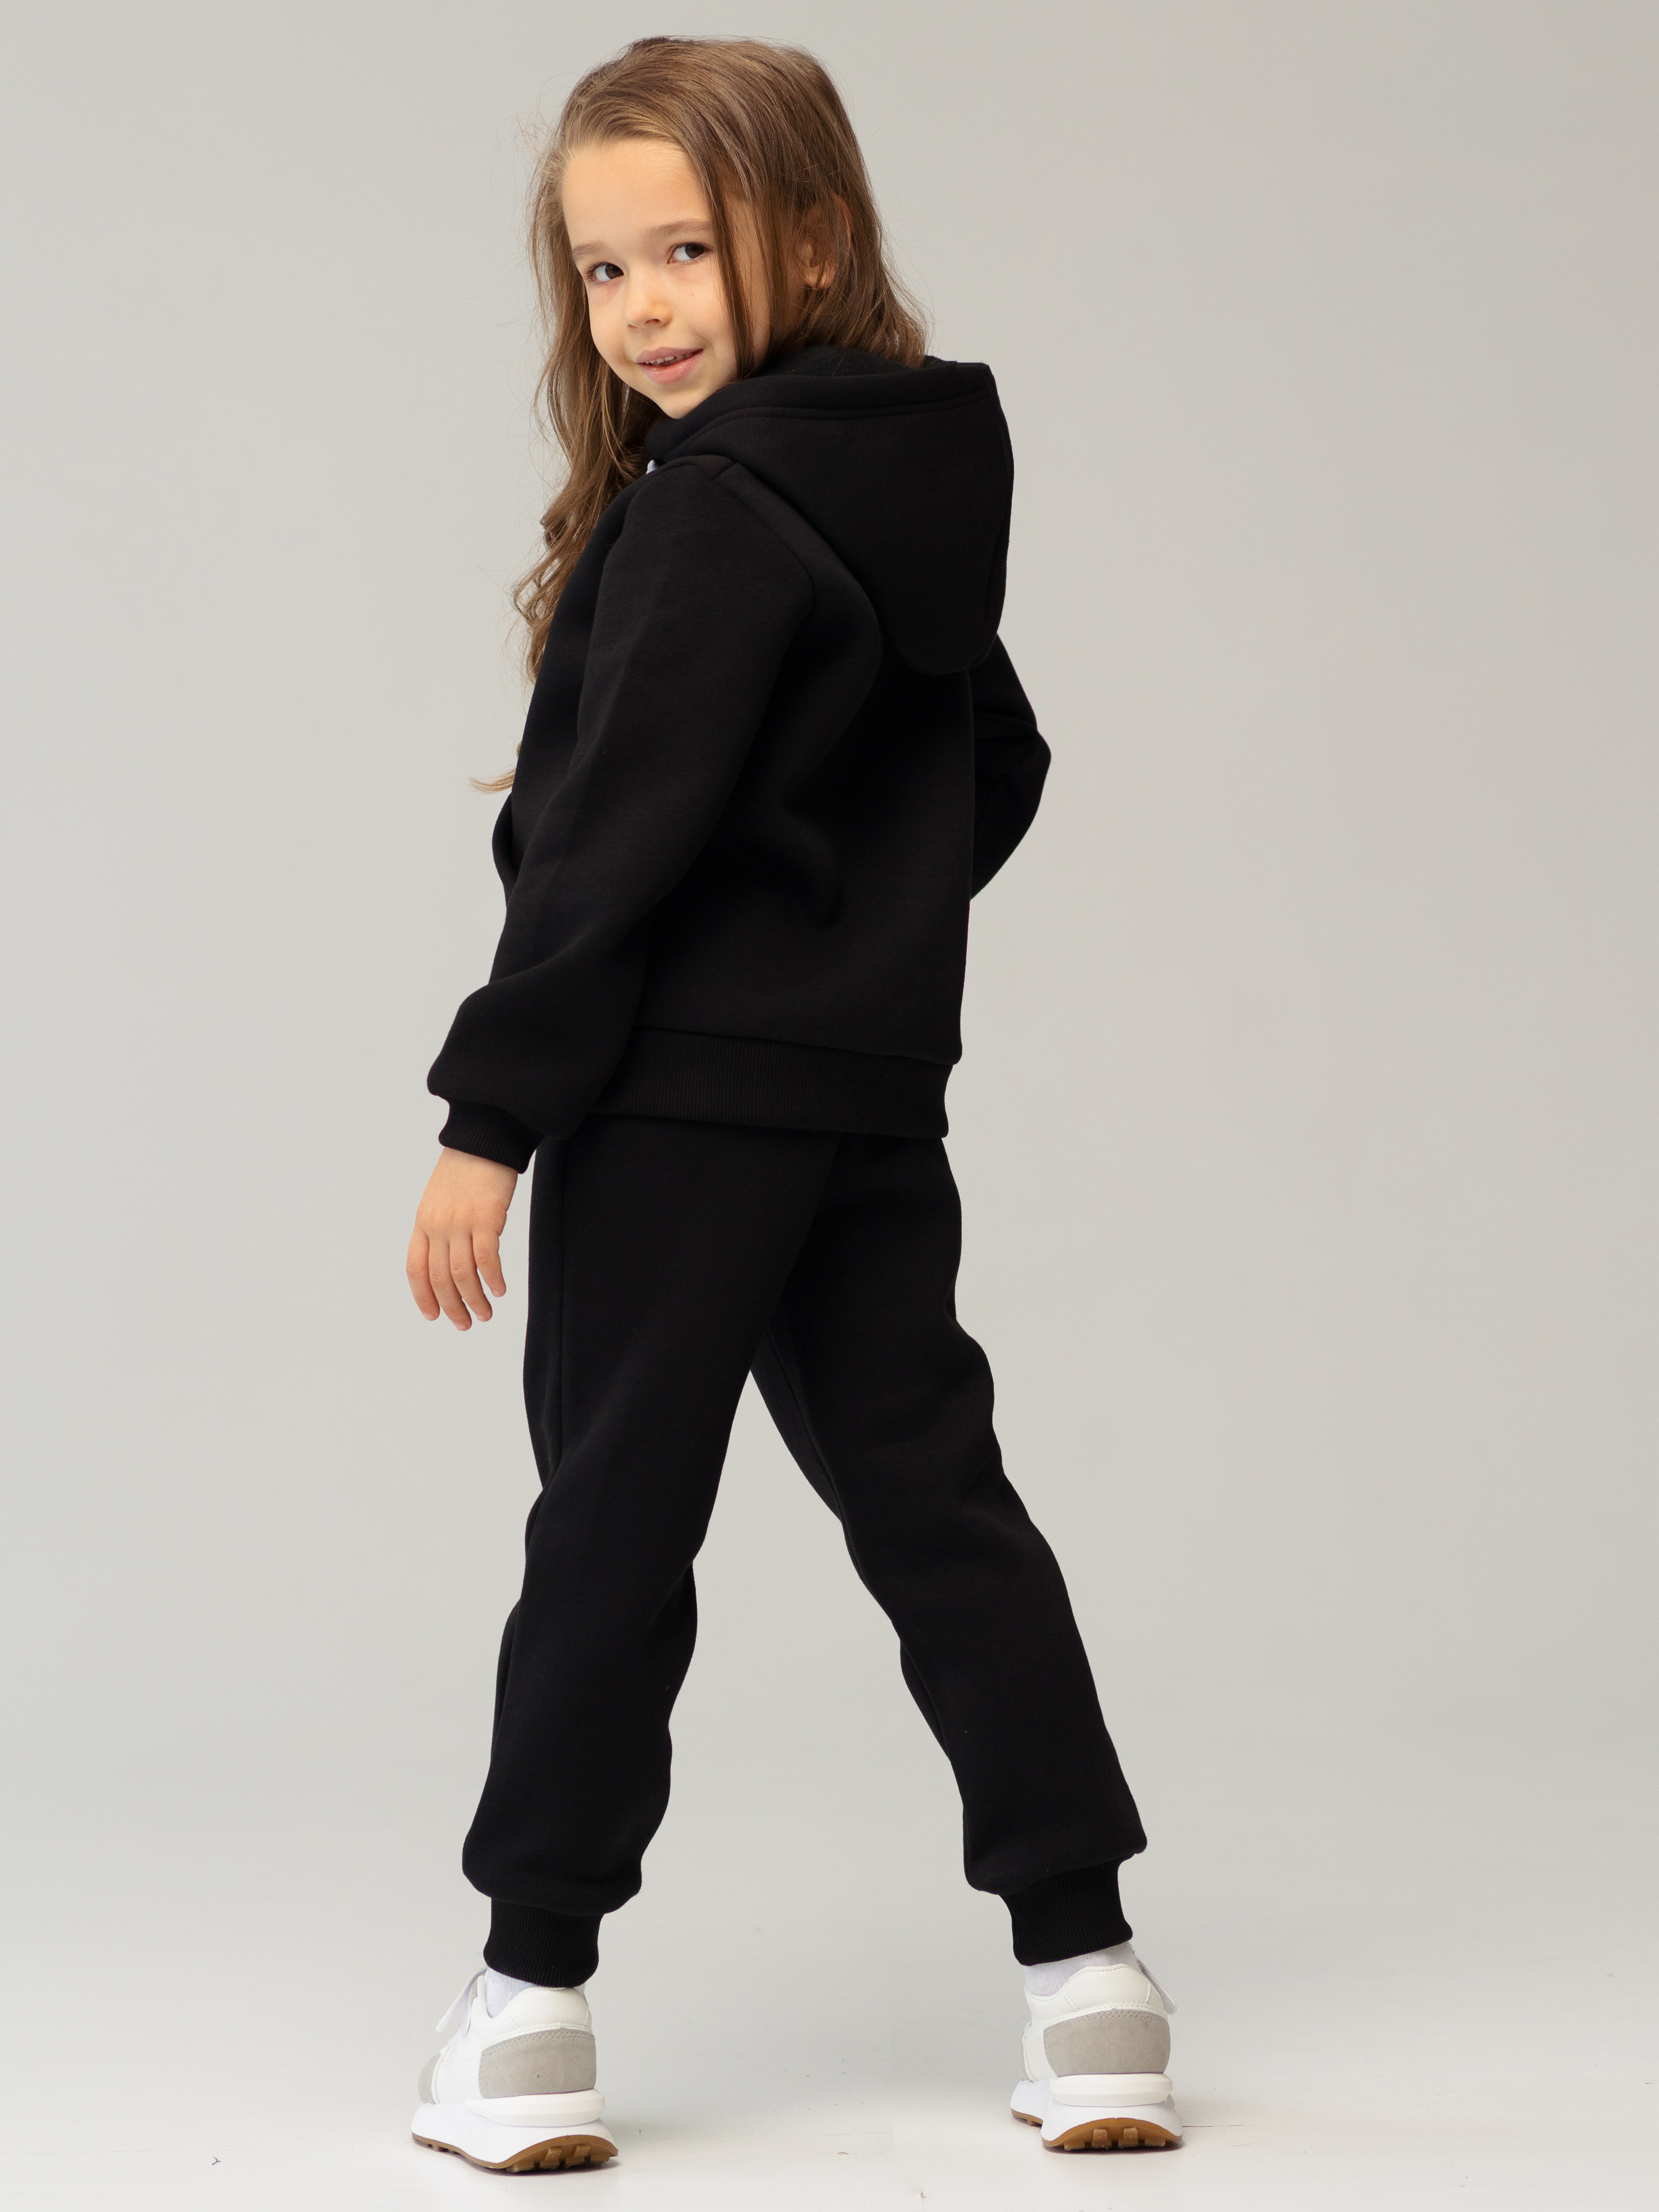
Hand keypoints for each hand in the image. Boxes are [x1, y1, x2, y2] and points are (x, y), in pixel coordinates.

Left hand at [407, 1148, 518, 1328]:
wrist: (484, 1139)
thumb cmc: (467, 1169)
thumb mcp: (440, 1199)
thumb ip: (440, 1228)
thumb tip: (448, 1261)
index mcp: (423, 1222)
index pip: (416, 1269)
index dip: (423, 1297)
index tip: (434, 1316)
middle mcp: (437, 1225)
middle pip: (439, 1278)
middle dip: (452, 1306)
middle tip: (465, 1323)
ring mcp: (460, 1222)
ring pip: (462, 1274)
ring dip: (474, 1299)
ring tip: (485, 1314)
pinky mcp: (486, 1218)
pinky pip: (486, 1259)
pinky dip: (493, 1279)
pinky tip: (500, 1290)